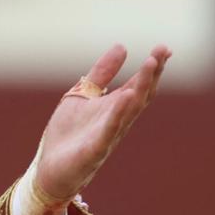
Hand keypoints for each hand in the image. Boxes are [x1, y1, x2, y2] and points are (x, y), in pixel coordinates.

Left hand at [32, 43, 170, 214]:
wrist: (50, 167)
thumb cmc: (69, 133)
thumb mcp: (83, 95)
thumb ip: (101, 73)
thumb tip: (122, 46)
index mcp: (114, 107)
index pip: (138, 85)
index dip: (151, 68)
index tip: (164, 48)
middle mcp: (116, 121)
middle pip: (139, 95)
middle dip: (150, 74)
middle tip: (161, 52)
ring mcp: (107, 136)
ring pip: (128, 111)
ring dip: (140, 89)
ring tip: (149, 66)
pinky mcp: (94, 150)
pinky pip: (109, 131)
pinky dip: (118, 115)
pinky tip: (126, 98)